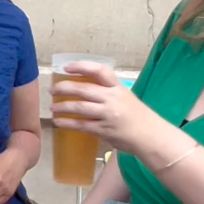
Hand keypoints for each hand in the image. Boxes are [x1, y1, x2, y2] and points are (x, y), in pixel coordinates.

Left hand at [49, 61, 169, 155]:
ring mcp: (107, 115)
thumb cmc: (138, 116)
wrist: (151, 136)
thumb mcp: (126, 97)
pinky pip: (81, 125)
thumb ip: (108, 92)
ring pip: (79, 107)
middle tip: (52, 90)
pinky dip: (67, 123)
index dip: (81, 67)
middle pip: (83, 89)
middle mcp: (112, 99)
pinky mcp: (103, 130)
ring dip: (62, 107)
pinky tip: (58, 122)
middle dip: (64, 88)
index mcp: (118, 88)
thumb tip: (85, 88)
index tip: (66, 68)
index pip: (99, 70)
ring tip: (52, 107)